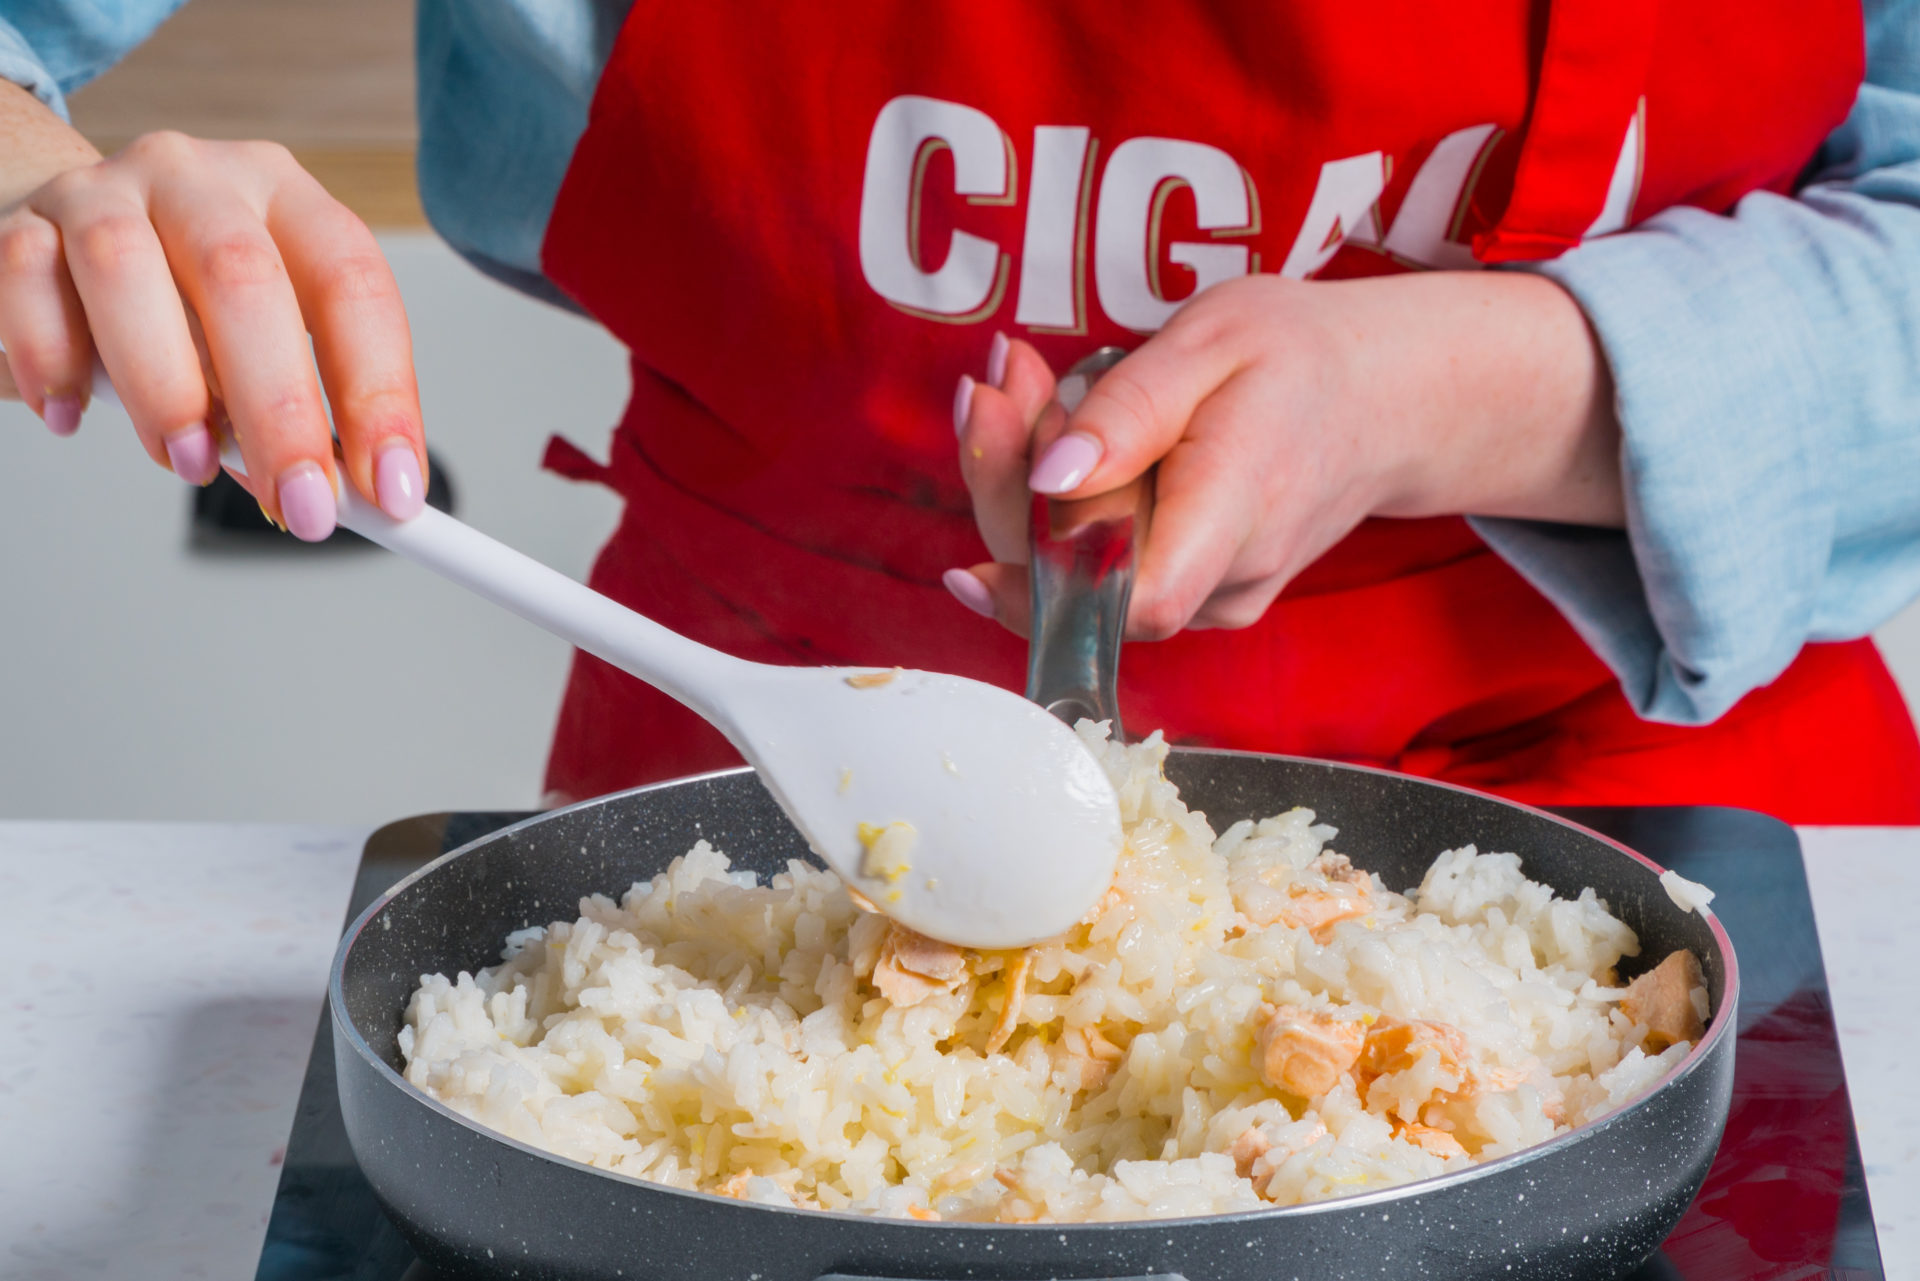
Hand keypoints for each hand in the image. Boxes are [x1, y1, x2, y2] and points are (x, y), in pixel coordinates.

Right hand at [0, 88, 423, 538]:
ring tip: (189, 463)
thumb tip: (335, 495)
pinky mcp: (22, 219)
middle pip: (244, 279)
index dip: (379, 392)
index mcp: (288, 200)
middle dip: (280, 411)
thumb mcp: (261, 342)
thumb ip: (298, 412)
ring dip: (164, 387)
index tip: (391, 487)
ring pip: (124, 270)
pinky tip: (70, 415)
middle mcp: (203, 180)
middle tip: (301, 504)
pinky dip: (49, 358)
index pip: (352, 287)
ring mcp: (105, 189)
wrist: (70, 236)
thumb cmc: (186, 301)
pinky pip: (24, 279)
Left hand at [948, 271, 1622, 638]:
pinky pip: (1105, 563)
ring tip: (1028, 383)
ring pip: (1081, 570)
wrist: (1381, 399)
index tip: (980, 531)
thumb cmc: (1301, 358)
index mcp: (1238, 510)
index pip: (1134, 601)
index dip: (1039, 580)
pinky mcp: (1191, 594)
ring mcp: (1210, 597)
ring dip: (1030, 483)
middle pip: (1077, 581)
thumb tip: (1050, 478)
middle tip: (996, 382)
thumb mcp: (1214, 340)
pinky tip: (1064, 428)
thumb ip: (1129, 411)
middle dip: (1008, 481)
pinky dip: (1067, 500)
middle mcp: (1225, 577)